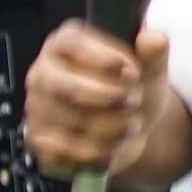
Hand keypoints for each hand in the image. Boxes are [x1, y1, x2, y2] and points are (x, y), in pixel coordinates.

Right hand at [22, 19, 170, 182]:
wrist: (127, 130)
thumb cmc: (131, 90)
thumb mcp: (150, 69)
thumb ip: (155, 52)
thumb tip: (155, 39)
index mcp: (65, 44)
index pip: (72, 43)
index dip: (105, 60)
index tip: (132, 73)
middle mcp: (43, 73)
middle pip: (68, 87)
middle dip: (109, 98)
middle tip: (134, 101)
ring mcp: (36, 107)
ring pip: (72, 122)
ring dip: (112, 128)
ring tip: (130, 125)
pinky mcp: (38, 140)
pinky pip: (65, 150)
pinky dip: (97, 152)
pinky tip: (112, 147)